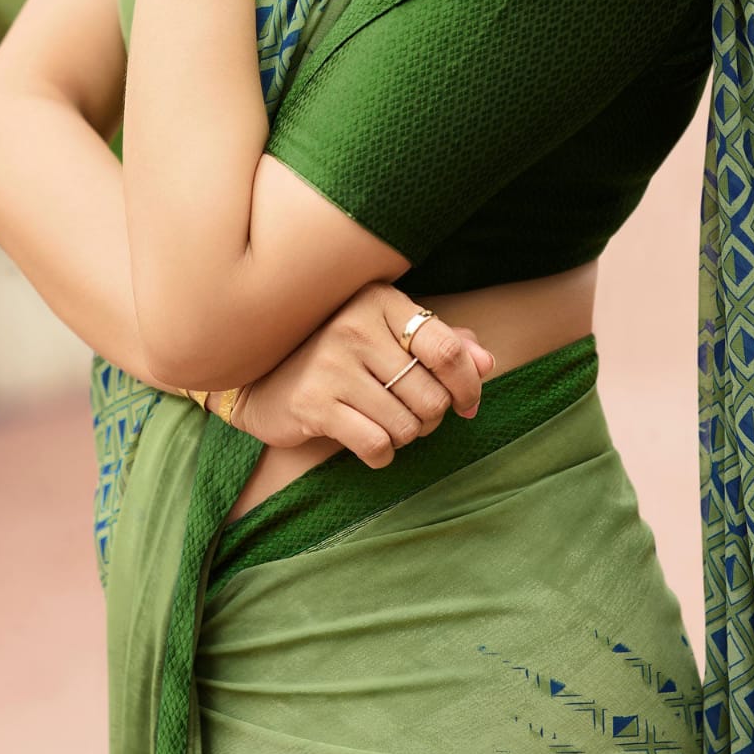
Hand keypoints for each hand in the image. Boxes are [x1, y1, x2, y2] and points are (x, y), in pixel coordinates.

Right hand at [226, 281, 496, 468]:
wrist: (264, 380)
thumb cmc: (340, 356)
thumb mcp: (389, 337)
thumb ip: (442, 344)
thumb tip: (489, 361)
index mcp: (379, 300)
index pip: (447, 348)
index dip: (469, 384)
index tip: (468, 403)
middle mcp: (355, 326)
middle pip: (432, 396)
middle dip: (431, 417)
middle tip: (411, 412)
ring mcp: (332, 365)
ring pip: (408, 426)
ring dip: (405, 436)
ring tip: (385, 422)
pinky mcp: (314, 404)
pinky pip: (378, 445)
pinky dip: (382, 453)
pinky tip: (367, 439)